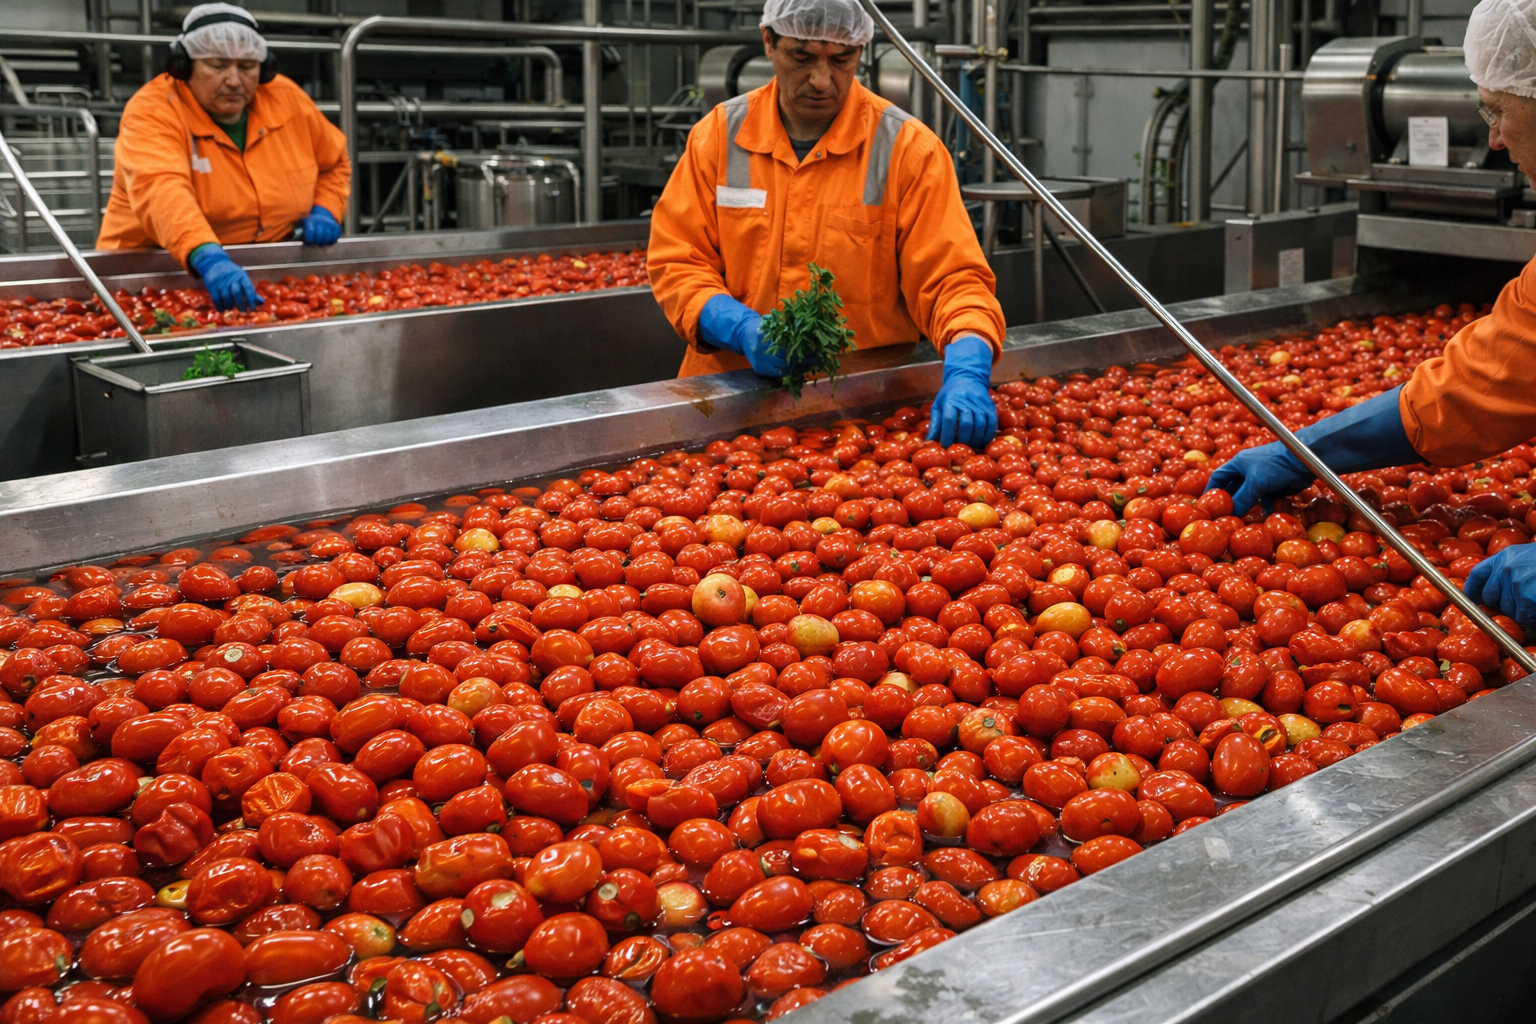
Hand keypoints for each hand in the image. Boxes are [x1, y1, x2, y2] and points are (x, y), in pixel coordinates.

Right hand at [189, 245, 262, 312]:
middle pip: (237, 293)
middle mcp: (231, 279)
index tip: (253, 310)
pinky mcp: (212, 286)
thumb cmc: (232, 274)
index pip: (248, 289)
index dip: (251, 300)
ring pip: (226, 297)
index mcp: (242, 277)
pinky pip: (216, 299)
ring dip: (229, 306)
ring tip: (231, 308)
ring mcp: (221, 283)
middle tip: (243, 312)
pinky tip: (222, 309)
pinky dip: (220, 306)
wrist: (214, 263)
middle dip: (241, 304)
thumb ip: (251, 291)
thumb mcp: (242, 279)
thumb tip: (262, 302)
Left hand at [298, 206, 340, 245]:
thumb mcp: (302, 223)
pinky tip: (327, 240)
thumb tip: (292, 236)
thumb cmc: (309, 223)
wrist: (321, 214)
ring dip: (324, 242)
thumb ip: (297, 229)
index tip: (308, 242)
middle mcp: (321, 221)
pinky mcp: (336, 227)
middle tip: (315, 243)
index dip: (309, 240)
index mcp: (310, 221)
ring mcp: (329, 224)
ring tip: (321, 242)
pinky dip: (331, 241)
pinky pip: (335, 237)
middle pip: (320, 236)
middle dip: (317, 242)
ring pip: (328, 237)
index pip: (311, 232)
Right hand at [698, 293, 808, 378]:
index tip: (816, 348)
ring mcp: (759, 362)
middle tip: (818, 358)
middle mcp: (760, 351)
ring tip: (813, 364)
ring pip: (783, 370)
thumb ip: (788, 326)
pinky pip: (778, 374)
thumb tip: (810, 330)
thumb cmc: (762, 326)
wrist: (742, 334)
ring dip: (800, 368)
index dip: (803, 349)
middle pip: (786, 360)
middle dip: (804, 361)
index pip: (787, 345)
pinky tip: (801, 368)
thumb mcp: (773, 322)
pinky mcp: (759, 370)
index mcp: (763, 335)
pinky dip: (791, 372)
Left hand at [927, 334, 997, 448]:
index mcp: (950, 400)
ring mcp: (980, 404)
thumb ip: (935, 423)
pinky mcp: (990, 407)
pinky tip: (981, 442)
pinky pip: (992, 423)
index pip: (949, 420)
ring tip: (970, 447)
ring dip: (975, 440)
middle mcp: (966, 401)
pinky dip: (987, 435)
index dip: (947, 435)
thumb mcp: (938, 405)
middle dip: (963, 440)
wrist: (967, 378)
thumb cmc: (949, 395)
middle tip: (959, 449)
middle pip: (966, 424)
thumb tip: (930, 442)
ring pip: (980, 425)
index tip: (945, 446)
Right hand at [1205, 386, 1419, 515]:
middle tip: (1222, 518)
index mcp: (1238, 464)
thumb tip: (1230, 515)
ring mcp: (1262, 478)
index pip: (1218, 478)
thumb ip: (1242, 499)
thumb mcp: (1256, 483)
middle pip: (1233, 489)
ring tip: (1241, 521)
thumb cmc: (1277, 464)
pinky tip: (1264, 515)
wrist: (1306, 459)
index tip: (1206, 506)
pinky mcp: (1275, 485)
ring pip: (1249, 496)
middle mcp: (1248, 470)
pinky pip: (1265, 499)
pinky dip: (1263, 507)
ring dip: (1246, 507)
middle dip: (1228, 502)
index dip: (1211, 491)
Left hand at [1465, 545, 1535, 629]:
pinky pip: (1523, 617)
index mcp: (1505, 556)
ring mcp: (1515, 583)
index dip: (1473, 590)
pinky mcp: (1527, 597)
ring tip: (1535, 601)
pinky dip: (1533, 618)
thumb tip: (1493, 595)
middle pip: (1491, 598)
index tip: (1472, 600)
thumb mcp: (1529, 557)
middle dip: (1505, 606)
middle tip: (1524, 604)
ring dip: (1522, 613)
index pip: (1478, 574)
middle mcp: (1505, 568)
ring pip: (1508, 610)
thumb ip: (1512, 569)